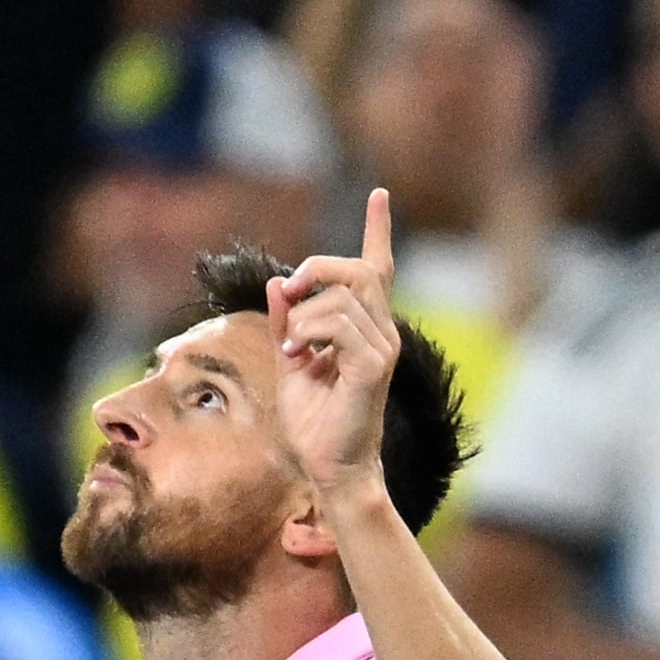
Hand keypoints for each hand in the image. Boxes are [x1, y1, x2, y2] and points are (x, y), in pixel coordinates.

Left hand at [268, 190, 400, 500]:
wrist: (327, 465)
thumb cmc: (313, 419)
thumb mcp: (290, 360)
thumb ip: (286, 322)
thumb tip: (277, 284)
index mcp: (364, 327)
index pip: (378, 268)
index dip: (378, 229)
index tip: (378, 194)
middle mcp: (382, 332)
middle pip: (357, 270)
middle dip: (314, 271)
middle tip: (286, 299)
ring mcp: (382, 348)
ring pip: (342, 297)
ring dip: (302, 318)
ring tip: (293, 350)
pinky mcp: (373, 367)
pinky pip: (339, 326)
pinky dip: (308, 334)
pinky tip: (299, 356)